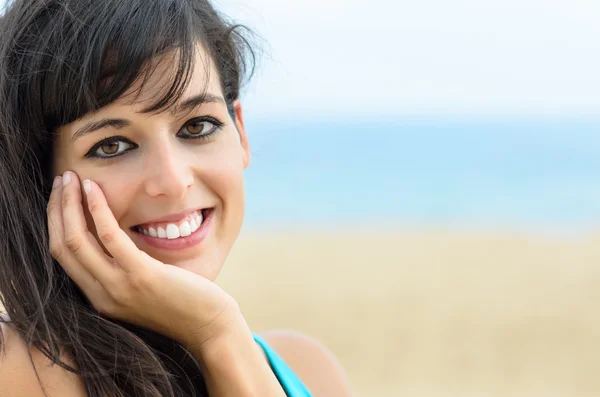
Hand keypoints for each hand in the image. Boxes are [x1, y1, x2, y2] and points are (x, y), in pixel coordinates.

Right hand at [47, 171, 238, 348]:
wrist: (208, 326)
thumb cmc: (183, 303)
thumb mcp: (143, 288)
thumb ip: (124, 270)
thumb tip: (115, 238)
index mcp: (100, 297)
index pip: (63, 256)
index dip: (56, 223)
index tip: (58, 197)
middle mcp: (101, 295)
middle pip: (61, 246)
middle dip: (56, 209)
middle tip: (59, 180)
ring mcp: (119, 287)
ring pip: (76, 240)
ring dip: (68, 204)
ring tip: (69, 178)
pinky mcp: (141, 275)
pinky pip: (109, 236)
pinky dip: (97, 209)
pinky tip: (93, 188)